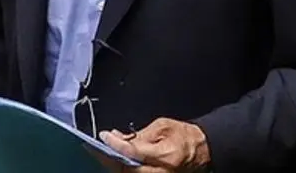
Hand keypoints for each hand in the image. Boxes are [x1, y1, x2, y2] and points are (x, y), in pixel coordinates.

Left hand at [95, 118, 210, 171]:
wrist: (202, 150)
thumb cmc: (184, 135)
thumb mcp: (163, 126)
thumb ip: (141, 134)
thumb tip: (119, 138)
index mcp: (166, 155)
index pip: (135, 152)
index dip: (116, 144)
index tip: (104, 135)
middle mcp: (162, 171)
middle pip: (128, 170)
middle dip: (108, 160)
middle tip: (93, 148)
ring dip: (113, 165)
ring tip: (99, 152)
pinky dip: (122, 167)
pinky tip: (113, 158)